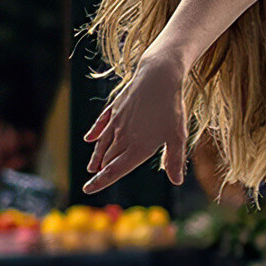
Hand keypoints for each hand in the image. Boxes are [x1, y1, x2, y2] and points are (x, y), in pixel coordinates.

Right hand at [82, 52, 187, 192]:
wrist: (158, 77)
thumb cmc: (171, 108)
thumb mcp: (178, 137)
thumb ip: (175, 160)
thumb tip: (177, 181)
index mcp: (138, 148)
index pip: (115, 170)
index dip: (100, 181)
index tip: (87, 189)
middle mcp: (123, 137)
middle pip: (108, 158)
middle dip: (100, 170)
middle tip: (94, 179)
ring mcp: (117, 121)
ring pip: (103, 143)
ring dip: (97, 156)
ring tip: (92, 166)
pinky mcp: (116, 108)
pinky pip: (102, 123)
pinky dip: (95, 132)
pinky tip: (90, 138)